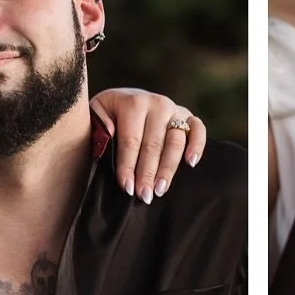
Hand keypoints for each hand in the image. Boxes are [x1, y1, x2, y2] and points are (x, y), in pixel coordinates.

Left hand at [90, 89, 206, 202]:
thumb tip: (109, 137)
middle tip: (144, 195)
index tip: (127, 187)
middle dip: (148, 173)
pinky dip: (198, 145)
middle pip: (153, 145)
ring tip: (160, 190)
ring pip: (175, 142)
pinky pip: (198, 129)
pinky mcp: (187, 115)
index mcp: (132, 103)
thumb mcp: (96, 114)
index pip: (131, 140)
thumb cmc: (107, 113)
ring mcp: (174, 109)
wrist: (124, 98)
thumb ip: (99, 126)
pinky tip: (191, 163)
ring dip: (168, 168)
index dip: (128, 165)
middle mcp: (157, 104)